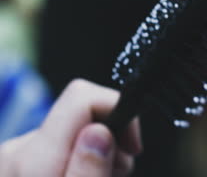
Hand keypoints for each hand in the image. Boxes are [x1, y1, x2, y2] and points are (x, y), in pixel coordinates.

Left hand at [0, 79, 141, 176]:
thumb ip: (89, 170)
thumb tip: (101, 130)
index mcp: (35, 158)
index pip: (82, 96)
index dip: (117, 109)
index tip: (132, 144)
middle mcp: (20, 149)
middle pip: (83, 116)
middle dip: (111, 140)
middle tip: (115, 174)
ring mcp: (16, 155)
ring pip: (74, 133)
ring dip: (97, 153)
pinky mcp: (18, 163)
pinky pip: (60, 146)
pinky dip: (80, 160)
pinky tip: (82, 176)